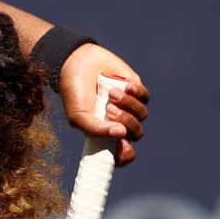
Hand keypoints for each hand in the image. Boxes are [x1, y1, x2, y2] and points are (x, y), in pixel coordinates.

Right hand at [58, 42, 149, 166]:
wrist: (78, 63)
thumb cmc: (75, 93)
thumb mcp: (78, 116)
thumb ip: (95, 129)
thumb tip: (121, 134)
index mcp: (105, 135)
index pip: (122, 154)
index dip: (125, 155)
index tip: (121, 146)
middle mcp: (119, 123)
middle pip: (136, 133)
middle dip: (125, 122)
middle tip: (109, 109)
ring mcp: (129, 107)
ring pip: (142, 115)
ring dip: (128, 104)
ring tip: (111, 93)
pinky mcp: (136, 90)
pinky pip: (144, 97)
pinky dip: (135, 92)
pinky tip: (124, 85)